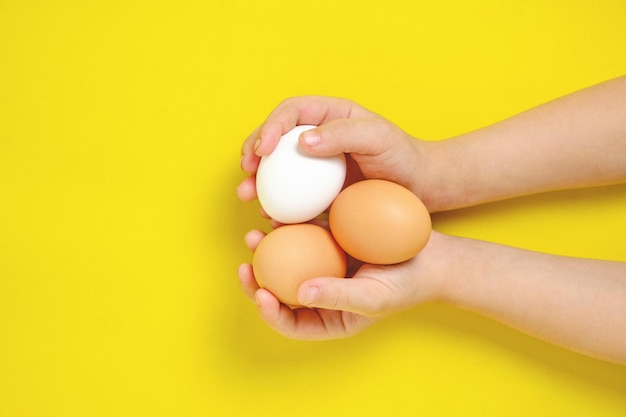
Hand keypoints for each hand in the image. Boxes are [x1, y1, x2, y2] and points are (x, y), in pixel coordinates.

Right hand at [237, 96, 437, 213]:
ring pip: (277, 168)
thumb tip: (301, 141)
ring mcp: (315, 165)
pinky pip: (291, 194)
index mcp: (328, 114)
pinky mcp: (318, 191)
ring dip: (257, 180)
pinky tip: (270, 216)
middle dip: (253, 152)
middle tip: (246, 171)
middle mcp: (316, 136)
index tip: (263, 150)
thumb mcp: (378, 137)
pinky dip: (277, 203)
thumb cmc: (402, 156)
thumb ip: (342, 134)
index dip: (270, 126)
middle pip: (275, 138)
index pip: (291, 112)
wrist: (418, 187)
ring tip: (248, 196)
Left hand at [238, 229, 447, 339]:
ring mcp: (322, 267)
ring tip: (254, 234)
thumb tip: (300, 292)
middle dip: (257, 282)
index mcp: (327, 318)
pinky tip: (278, 216)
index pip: (291, 322)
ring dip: (267, 251)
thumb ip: (337, 297)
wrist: (428, 258)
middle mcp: (320, 294)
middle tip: (245, 266)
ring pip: (286, 263)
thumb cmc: (404, 285)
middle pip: (280, 293)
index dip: (269, 313)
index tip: (260, 294)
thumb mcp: (373, 298)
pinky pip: (303, 237)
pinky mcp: (328, 242)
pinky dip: (289, 228)